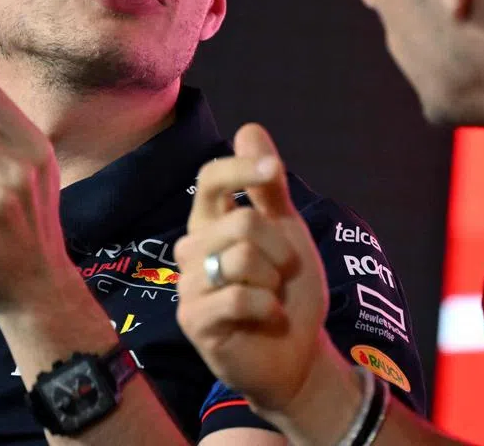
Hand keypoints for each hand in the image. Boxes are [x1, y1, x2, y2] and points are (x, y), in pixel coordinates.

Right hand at [175, 123, 334, 415]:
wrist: (295, 355)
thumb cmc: (286, 290)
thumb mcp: (286, 231)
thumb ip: (268, 185)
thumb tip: (248, 128)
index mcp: (211, 223)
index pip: (210, 180)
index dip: (240, 169)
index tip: (272, 171)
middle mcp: (192, 249)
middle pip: (241, 221)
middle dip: (280, 248)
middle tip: (283, 273)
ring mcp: (188, 286)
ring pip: (240, 258)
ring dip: (273, 280)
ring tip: (271, 298)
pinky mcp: (194, 321)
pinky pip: (235, 296)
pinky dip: (266, 306)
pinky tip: (266, 317)